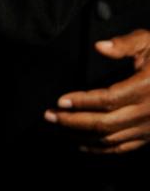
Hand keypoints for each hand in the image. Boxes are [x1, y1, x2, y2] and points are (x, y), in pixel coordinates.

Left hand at [44, 28, 149, 153]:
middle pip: (105, 123)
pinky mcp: (149, 136)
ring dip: (82, 135)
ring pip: (111, 138)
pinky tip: (81, 143)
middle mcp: (148, 112)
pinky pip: (123, 147)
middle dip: (74, 121)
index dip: (83, 101)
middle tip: (50, 116)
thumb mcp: (148, 41)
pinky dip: (100, 148)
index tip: (61, 101)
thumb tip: (99, 46)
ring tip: (59, 126)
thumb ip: (124, 44)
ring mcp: (149, 127)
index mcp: (145, 87)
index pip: (108, 99)